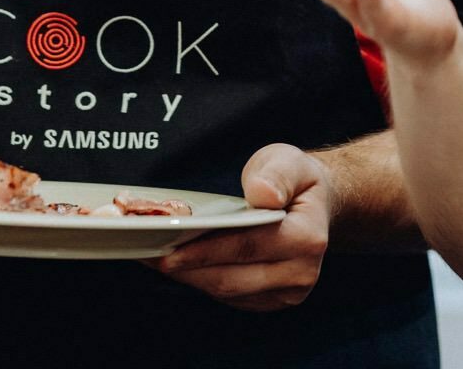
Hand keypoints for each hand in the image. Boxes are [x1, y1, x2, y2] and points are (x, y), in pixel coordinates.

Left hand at [145, 144, 331, 310]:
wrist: (315, 205)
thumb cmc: (296, 181)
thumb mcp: (288, 161)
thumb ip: (276, 174)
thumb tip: (262, 194)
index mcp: (307, 238)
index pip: (247, 248)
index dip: (204, 251)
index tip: (168, 251)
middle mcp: (300, 274)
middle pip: (231, 278)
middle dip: (185, 268)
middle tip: (147, 254)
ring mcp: (286, 293)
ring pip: (225, 291)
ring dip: (188, 276)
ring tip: (154, 258)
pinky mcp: (270, 300)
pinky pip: (229, 296)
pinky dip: (200, 280)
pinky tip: (179, 264)